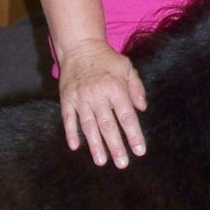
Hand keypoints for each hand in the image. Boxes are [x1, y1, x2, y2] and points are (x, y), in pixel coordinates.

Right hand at [58, 38, 146, 167]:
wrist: (80, 46)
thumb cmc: (107, 59)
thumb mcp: (127, 67)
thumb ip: (136, 88)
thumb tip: (142, 108)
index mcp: (115, 87)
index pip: (126, 116)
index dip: (133, 135)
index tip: (139, 151)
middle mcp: (98, 94)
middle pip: (108, 125)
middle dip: (116, 146)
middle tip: (122, 163)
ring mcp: (81, 97)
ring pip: (88, 125)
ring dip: (95, 144)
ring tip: (101, 161)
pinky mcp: (67, 98)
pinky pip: (68, 118)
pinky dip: (71, 132)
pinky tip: (75, 146)